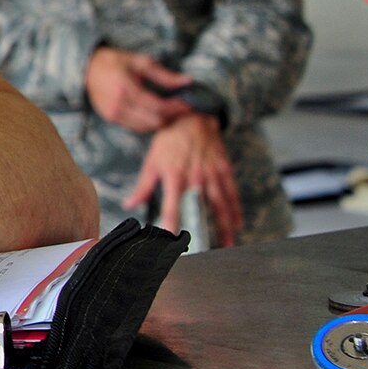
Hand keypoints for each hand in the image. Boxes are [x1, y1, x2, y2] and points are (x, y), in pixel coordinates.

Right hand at [85, 47, 193, 132]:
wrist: (85, 68)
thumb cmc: (114, 61)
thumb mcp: (140, 62)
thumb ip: (164, 75)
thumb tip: (188, 82)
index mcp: (127, 89)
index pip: (159, 107)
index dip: (177, 107)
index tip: (189, 103)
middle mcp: (119, 106)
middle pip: (155, 121)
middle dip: (172, 116)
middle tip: (182, 107)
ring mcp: (113, 115)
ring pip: (147, 127)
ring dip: (161, 121)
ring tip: (170, 110)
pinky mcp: (111, 119)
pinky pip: (137, 127)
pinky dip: (149, 122)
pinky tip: (154, 112)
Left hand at [125, 114, 241, 247]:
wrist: (193, 118)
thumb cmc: (169, 141)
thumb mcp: (152, 161)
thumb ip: (143, 186)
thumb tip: (129, 204)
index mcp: (175, 176)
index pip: (172, 206)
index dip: (172, 223)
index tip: (171, 240)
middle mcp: (196, 178)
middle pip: (202, 209)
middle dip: (206, 231)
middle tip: (208, 250)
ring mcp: (213, 174)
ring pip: (221, 204)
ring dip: (226, 226)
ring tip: (228, 244)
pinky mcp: (225, 170)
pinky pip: (232, 193)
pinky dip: (236, 209)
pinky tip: (238, 223)